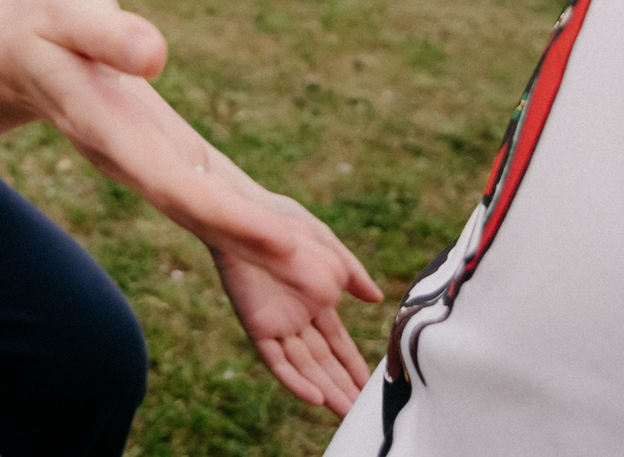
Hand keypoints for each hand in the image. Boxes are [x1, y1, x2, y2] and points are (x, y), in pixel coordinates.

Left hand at [209, 192, 378, 411]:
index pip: (336, 340)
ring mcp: (276, 320)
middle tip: (362, 412)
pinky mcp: (256, 322)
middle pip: (322, 359)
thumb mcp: (328, 247)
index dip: (353, 363)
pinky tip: (314, 397)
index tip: (372, 385)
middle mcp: (294, 315)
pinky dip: (294, 378)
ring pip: (303, 364)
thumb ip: (352, 274)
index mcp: (314, 299)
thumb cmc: (284, 221)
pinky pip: (276, 358)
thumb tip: (377, 298)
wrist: (245, 212)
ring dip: (323, 388)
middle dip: (342, 384)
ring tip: (345, 411)